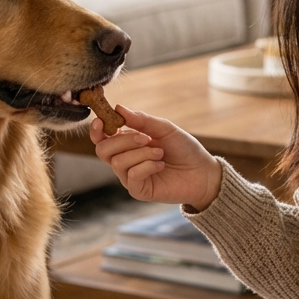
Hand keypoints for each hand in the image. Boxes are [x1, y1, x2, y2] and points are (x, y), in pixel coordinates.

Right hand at [89, 105, 222, 209]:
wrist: (202, 172)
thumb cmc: (183, 149)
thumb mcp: (164, 128)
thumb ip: (141, 120)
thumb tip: (118, 109)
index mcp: (126, 143)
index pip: (101, 138)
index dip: (97, 130)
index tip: (101, 121)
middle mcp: (124, 160)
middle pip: (103, 150)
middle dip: (122, 141)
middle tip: (145, 138)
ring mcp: (129, 176)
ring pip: (117, 162)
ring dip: (140, 154)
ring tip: (160, 153)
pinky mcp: (138, 190)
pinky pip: (131, 176)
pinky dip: (146, 166)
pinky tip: (160, 165)